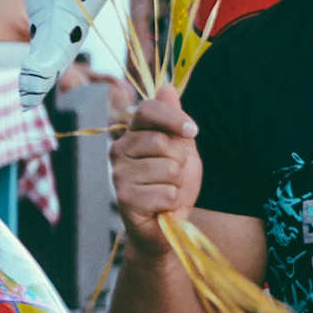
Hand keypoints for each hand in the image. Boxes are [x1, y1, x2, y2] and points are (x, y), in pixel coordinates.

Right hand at [110, 85, 200, 257]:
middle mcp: (119, 150)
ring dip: (177, 184)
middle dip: (180, 161)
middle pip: (162, 142)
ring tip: (167, 191)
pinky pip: (166, 193)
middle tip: (174, 175)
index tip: (193, 131)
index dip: (173, 118)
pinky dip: (173, 201)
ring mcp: (119, 175)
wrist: (167, 225)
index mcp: (132, 133)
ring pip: (167, 168)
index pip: (147, 110)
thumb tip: (166, 87)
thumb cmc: (173, 184)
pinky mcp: (124, 199)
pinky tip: (162, 206)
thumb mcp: (181, 148)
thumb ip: (173, 119)